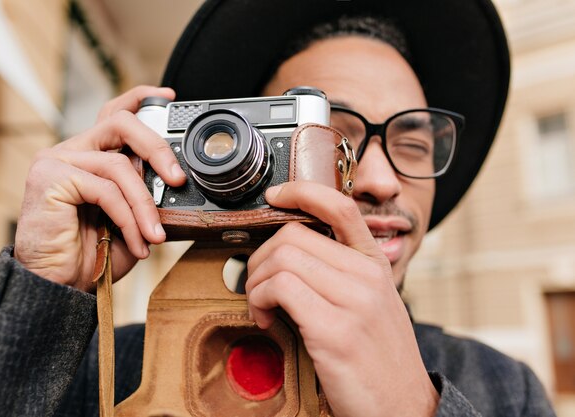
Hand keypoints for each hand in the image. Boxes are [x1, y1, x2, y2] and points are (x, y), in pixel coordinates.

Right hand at [14, 86, 185, 290]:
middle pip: (120, 123)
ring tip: (154, 236)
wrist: (60, 284)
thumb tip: (176, 181)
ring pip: (119, 166)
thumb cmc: (93, 253)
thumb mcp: (131, 219)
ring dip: (144, 205)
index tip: (169, 97)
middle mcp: (72, 151)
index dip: (141, 99)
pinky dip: (128, 218)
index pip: (115, 114)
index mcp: (90, 155)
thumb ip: (146, 195)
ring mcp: (57, 161)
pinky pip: (106, 190)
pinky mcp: (50, 178)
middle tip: (177, 179)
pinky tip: (137, 242)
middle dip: (157, 148)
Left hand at [245, 181, 438, 416]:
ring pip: (282, 259)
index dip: (302, 191)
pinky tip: (265, 321)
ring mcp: (353, 301)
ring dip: (256, 282)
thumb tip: (289, 253)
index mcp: (375, 264)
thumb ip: (340, 273)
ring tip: (262, 307)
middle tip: (257, 285)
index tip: (275, 196)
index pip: (341, 206)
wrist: (404, 408)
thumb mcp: (371, 303)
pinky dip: (259, 301)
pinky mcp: (334, 330)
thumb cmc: (378, 356)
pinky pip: (279, 289)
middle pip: (293, 235)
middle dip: (260, 257)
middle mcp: (367, 276)